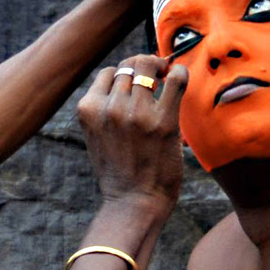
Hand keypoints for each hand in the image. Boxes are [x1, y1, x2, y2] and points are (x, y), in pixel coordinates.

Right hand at [74, 54, 184, 211]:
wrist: (133, 204)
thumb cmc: (119, 173)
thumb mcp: (96, 137)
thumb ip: (104, 110)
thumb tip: (126, 80)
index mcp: (89, 110)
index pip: (108, 73)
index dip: (125, 73)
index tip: (137, 81)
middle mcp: (110, 108)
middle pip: (128, 65)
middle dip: (143, 65)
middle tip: (156, 71)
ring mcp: (137, 114)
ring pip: (149, 67)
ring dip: (160, 68)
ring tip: (167, 77)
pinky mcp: (164, 121)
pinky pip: (176, 80)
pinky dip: (180, 73)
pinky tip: (180, 78)